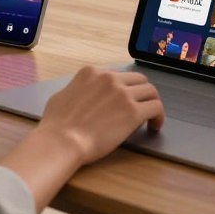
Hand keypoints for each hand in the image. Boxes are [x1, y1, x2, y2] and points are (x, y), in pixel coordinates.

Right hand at [38, 66, 163, 165]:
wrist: (62, 141)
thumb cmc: (56, 125)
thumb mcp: (62, 95)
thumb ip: (77, 89)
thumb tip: (83, 94)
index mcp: (92, 72)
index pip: (118, 75)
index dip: (124, 88)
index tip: (125, 100)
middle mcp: (109, 78)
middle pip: (138, 80)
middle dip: (142, 93)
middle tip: (142, 107)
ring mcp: (123, 93)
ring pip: (151, 91)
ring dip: (152, 103)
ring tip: (151, 118)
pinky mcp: (133, 112)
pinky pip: (156, 108)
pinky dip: (159, 116)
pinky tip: (154, 126)